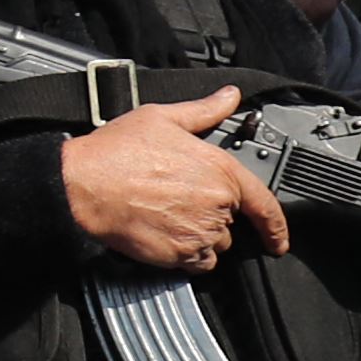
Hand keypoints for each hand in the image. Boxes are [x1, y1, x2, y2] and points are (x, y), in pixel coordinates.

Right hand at [57, 86, 285, 271]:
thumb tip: (228, 97)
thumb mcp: (163, 118)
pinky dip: (187, 255)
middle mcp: (216, 205)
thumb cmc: (116, 152)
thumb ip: (204, 111)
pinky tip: (165, 234)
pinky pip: (197, 264)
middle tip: (178, 199)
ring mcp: (198, 233)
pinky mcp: (178, 255)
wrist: (82, 185)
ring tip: (167, 216)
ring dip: (199, 236)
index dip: (277, 227)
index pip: (266, 205)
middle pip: (231, 223)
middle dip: (211, 215)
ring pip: (214, 245)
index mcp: (221, 171)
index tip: (278, 239)